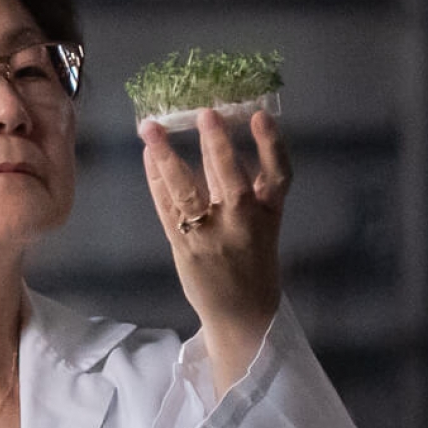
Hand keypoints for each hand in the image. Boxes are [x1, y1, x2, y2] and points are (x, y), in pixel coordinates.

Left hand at [139, 109, 290, 391]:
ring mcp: (211, 236)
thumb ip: (252, 191)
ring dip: (169, 158)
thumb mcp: (266, 225)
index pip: (278, 174)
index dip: (271, 144)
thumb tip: (221, 143)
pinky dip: (156, 181)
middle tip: (205, 113)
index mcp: (270, 213)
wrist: (243, 315)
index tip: (261, 115)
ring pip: (189, 192)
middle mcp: (243, 222)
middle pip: (230, 178)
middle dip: (217, 145)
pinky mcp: (185, 247)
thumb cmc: (254, 262)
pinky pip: (167, 209)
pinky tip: (148, 156)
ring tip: (153, 130)